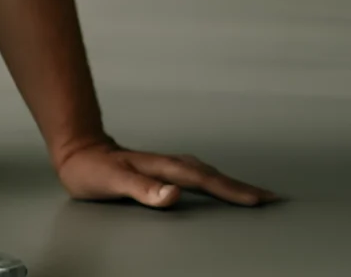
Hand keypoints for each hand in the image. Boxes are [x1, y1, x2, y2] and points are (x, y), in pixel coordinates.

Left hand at [53, 137, 280, 208]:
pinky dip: (216, 181)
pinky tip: (220, 186)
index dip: (231, 191)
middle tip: (272, 198)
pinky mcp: (163, 170)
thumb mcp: (112, 182)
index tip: (257, 200)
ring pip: (208, 174)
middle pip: (214, 177)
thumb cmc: (91, 170)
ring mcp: (167, 166)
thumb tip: (173, 195)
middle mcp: (169, 165)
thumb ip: (142, 190)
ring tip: (255, 194)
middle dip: (242, 188)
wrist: (78, 151)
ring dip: (232, 184)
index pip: (204, 181)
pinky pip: (198, 176)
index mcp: (162, 168)